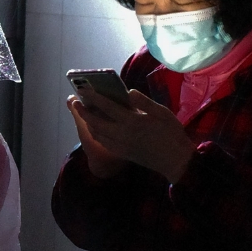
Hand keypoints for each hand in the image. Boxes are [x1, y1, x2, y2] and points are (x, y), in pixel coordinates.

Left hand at [70, 88, 196, 182]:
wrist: (175, 160)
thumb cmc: (171, 133)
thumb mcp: (162, 112)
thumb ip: (144, 102)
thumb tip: (128, 93)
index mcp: (132, 121)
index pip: (107, 107)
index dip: (93, 97)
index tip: (82, 90)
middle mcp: (122, 134)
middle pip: (96, 122)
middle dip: (83, 112)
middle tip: (75, 102)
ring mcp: (121, 146)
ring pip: (97, 134)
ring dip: (88, 123)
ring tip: (84, 114)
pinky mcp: (123, 153)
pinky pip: (104, 143)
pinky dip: (96, 134)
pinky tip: (96, 129)